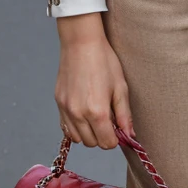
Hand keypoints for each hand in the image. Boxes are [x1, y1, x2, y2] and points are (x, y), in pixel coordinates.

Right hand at [55, 12, 133, 148]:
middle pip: (92, 143)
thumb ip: (124, 115)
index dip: (115, 138)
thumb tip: (129, 135)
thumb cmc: (104, 61)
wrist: (81, 43)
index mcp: (97, 112)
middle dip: (102, 136)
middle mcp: (78, 114)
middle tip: (108, 119)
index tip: (117, 127)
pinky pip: (66, 127)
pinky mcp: (58, 103)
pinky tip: (83, 113)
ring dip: (88, 133)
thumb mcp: (120, 87)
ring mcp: (66, 109)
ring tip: (95, 115)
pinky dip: (75, 127)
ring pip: (77, 139)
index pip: (107, 143)